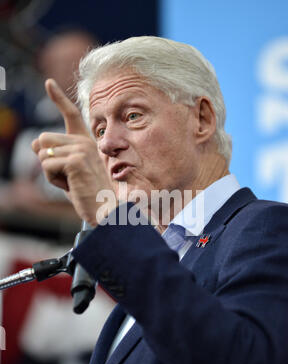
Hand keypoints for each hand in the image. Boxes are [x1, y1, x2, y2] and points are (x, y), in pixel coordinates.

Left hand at [32, 79, 113, 225]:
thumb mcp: (67, 171)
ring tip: (70, 182)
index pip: (71, 115)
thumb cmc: (86, 192)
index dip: (59, 98)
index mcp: (85, 141)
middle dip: (47, 161)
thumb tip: (34, 142)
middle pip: (44, 139)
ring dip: (50, 173)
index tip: (48, 82)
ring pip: (43, 154)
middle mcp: (84, 141)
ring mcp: (80, 149)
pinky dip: (53, 180)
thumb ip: (53, 155)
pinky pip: (46, 166)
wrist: (104, 209)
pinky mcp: (75, 161)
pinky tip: (70, 186)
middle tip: (67, 176)